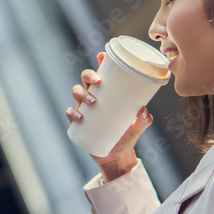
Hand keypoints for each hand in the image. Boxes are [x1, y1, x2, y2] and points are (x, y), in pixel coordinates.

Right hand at [66, 52, 153, 180]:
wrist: (116, 157)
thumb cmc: (127, 137)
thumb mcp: (138, 127)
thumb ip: (144, 120)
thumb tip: (144, 110)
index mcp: (108, 93)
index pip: (102, 72)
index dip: (100, 62)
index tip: (102, 56)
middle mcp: (94, 97)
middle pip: (85, 78)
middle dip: (89, 76)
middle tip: (98, 83)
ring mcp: (85, 109)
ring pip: (76, 92)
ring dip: (82, 93)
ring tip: (93, 102)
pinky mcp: (78, 123)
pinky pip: (70, 113)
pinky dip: (72, 112)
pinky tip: (79, 117)